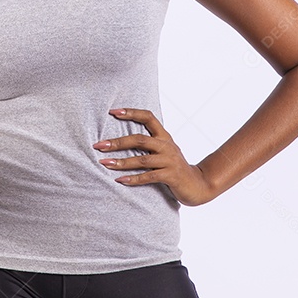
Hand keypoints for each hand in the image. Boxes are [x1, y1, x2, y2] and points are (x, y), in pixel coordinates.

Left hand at [93, 107, 216, 206]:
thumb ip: (148, 144)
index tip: (113, 112)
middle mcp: (167, 146)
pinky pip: (149, 177)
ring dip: (121, 162)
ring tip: (105, 163)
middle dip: (117, 142)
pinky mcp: (171, 176)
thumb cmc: (174, 167)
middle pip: (139, 140)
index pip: (148, 117)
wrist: (198, 185)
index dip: (131, 113)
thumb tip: (120, 139)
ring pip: (142, 159)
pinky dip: (133, 179)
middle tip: (99, 145)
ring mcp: (169, 161)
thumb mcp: (164, 151)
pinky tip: (120, 180)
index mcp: (164, 136)